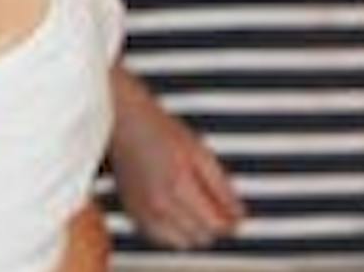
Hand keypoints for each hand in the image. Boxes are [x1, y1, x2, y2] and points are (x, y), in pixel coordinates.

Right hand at [109, 72, 242, 249]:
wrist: (124, 121)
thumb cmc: (161, 130)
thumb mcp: (201, 152)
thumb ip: (223, 188)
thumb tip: (239, 216)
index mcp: (180, 187)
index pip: (217, 227)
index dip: (230, 221)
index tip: (232, 212)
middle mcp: (159, 205)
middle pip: (201, 238)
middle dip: (212, 225)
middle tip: (211, 202)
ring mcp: (143, 211)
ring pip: (181, 243)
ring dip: (192, 231)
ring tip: (191, 206)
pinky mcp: (132, 213)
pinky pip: (160, 238)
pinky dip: (171, 231)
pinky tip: (173, 209)